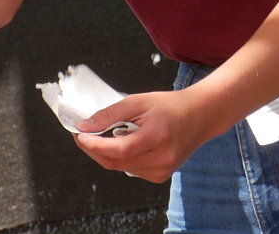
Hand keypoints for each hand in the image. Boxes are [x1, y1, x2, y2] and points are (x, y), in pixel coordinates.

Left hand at [74, 89, 209, 183]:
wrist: (198, 117)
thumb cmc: (170, 106)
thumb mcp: (140, 101)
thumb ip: (111, 114)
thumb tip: (85, 126)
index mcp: (158, 136)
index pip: (120, 149)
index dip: (96, 145)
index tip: (79, 135)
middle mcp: (161, 158)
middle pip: (116, 162)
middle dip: (95, 150)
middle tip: (83, 135)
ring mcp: (161, 171)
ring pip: (121, 168)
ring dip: (108, 154)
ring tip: (106, 135)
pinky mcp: (160, 176)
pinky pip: (131, 170)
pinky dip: (122, 158)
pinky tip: (127, 143)